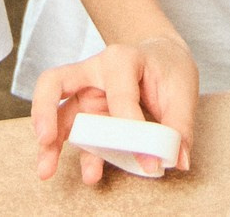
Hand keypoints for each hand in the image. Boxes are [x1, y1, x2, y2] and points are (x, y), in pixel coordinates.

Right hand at [29, 36, 197, 184]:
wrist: (161, 58)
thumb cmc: (168, 69)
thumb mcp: (183, 91)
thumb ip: (179, 125)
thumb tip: (177, 160)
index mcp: (122, 59)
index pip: (120, 96)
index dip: (134, 130)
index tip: (150, 161)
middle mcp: (94, 72)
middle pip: (55, 83)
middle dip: (46, 111)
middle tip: (47, 138)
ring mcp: (85, 93)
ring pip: (55, 112)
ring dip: (49, 143)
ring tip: (46, 170)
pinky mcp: (84, 112)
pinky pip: (70, 132)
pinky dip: (64, 151)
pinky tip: (71, 169)